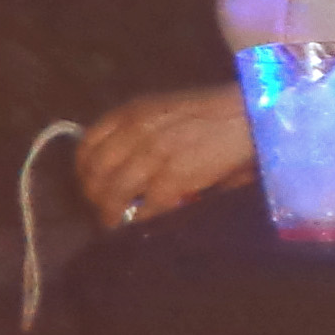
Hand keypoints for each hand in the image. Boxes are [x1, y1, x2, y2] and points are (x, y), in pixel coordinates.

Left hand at [76, 87, 253, 229]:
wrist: (251, 114)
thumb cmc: (216, 113)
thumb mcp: (167, 109)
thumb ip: (143, 131)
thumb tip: (127, 166)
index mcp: (132, 112)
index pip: (88, 144)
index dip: (84, 170)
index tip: (90, 184)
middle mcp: (135, 131)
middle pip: (96, 172)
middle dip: (94, 196)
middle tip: (102, 209)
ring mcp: (153, 155)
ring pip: (113, 193)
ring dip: (110, 213)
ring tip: (115, 224)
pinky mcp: (173, 178)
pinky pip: (145, 207)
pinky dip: (139, 220)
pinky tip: (141, 225)